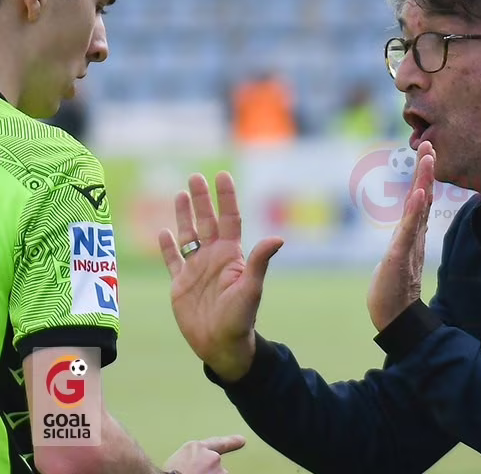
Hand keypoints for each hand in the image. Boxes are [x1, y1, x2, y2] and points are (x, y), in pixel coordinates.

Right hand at [158, 172, 283, 382]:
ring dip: (184, 215)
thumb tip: (278, 238)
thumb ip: (259, 262)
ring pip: (188, 235)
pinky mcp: (180, 284)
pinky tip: (163, 231)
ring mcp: (196, 269)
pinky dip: (167, 246)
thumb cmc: (240, 318)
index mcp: (231, 255)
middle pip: (207, 221)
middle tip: (195, 176)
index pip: (229, 219)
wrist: (220, 344)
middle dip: (201, 199)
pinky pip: (172, 260)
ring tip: (180, 193)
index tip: (222, 175)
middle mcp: (213, 258)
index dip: (225, 198)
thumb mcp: (251, 288)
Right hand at [163, 435, 245, 473]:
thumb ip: (193, 457)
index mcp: (195, 448)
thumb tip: (195, 465)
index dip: (231, 441)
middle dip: (207, 471)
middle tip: (192, 473)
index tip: (241, 440)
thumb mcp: (177, 459)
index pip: (217, 443)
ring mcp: (218, 469)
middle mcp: (210, 456)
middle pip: (215, 464)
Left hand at [368, 140, 434, 330]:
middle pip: (422, 197)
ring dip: (423, 182)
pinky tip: (419, 193)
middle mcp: (413, 236)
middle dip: (425, 170)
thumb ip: (402, 245)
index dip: (423, 176)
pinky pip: (409, 229)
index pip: (419, 200)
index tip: (427, 152)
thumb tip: (406, 237)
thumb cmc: (392, 291)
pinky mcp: (401, 255)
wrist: (395, 318)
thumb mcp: (396, 259)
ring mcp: (408, 244)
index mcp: (410, 235)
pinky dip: (416, 210)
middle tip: (429, 144)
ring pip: (418, 208)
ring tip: (427, 159)